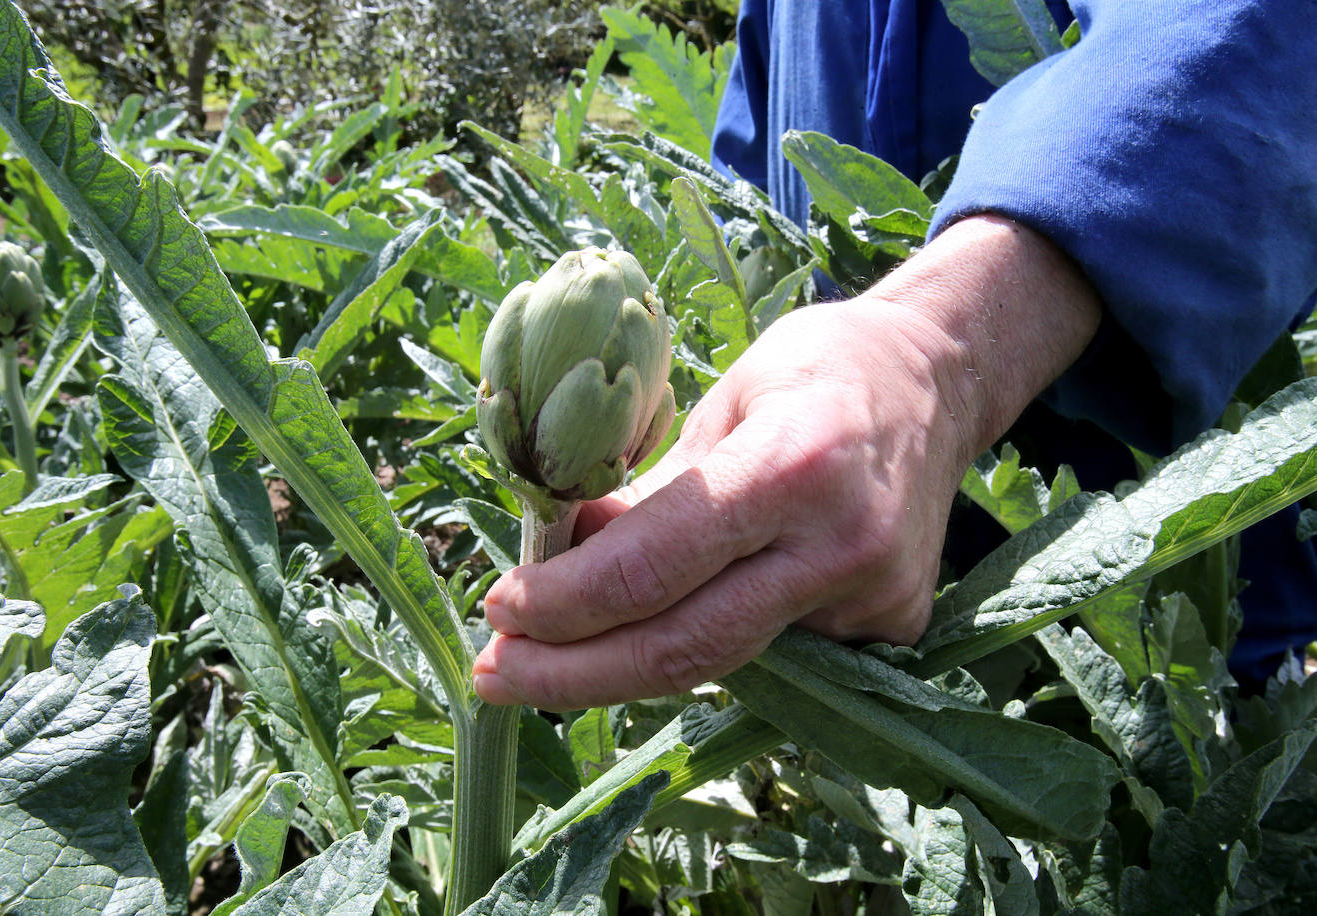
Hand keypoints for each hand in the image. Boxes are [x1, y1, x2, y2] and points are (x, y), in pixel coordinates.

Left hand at [472, 216, 1101, 709]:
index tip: (499, 610)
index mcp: (795, 464)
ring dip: (624, 663)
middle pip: (684, 649)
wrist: (939, 380)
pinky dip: (705, 637)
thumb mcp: (718, 400)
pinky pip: (770, 650)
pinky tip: (670, 616)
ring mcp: (874, 600)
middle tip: (493, 676)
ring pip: (721, 661)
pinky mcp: (890, 628)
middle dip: (571, 674)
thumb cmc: (815, 369)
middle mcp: (842, 546)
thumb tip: (557, 559)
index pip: (654, 565)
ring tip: (556, 651)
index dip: (563, 602)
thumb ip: (648, 491)